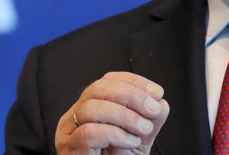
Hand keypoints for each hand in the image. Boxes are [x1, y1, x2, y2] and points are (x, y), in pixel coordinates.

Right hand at [55, 72, 169, 154]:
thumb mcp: (137, 140)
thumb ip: (148, 121)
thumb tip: (160, 103)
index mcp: (90, 108)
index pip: (106, 81)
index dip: (133, 81)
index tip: (157, 92)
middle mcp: (74, 116)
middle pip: (97, 88)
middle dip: (131, 95)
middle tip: (153, 110)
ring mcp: (68, 133)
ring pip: (91, 108)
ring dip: (125, 116)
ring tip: (143, 130)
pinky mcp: (69, 150)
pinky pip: (89, 133)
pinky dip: (115, 134)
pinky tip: (129, 142)